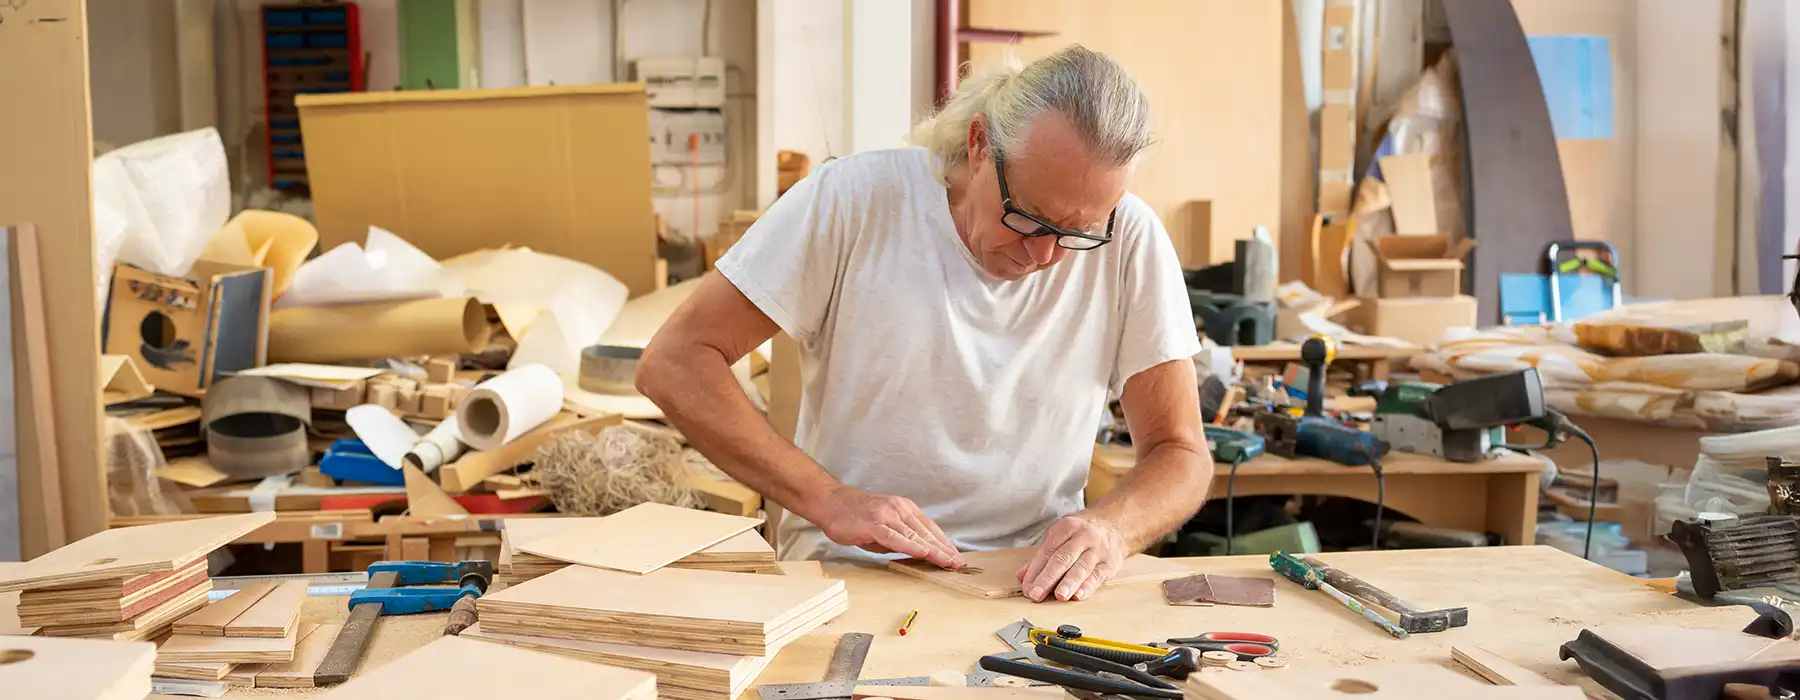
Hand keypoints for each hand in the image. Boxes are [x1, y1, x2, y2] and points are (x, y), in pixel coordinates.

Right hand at [814, 485, 963, 568]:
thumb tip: (917, 554)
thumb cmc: (856, 516)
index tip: (956, 557)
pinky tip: (923, 553)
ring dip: (933, 551)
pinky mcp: (874, 524)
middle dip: (944, 550)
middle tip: (959, 564)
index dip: (944, 543)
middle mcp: (899, 509)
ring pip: (915, 536)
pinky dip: (911, 546)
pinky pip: (896, 537)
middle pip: (926, 533)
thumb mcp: (884, 526)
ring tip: (947, 562)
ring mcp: (887, 515)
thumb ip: (901, 537)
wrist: (831, 502)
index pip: (929, 528)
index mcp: (904, 509)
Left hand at [1016, 514, 1127, 601]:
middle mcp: (1084, 537)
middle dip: (1048, 578)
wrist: (1115, 526)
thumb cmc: (1081, 535)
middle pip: (1063, 558)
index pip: (1048, 551)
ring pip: (1081, 568)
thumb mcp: (1061, 537)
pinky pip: (1098, 576)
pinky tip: (1078, 596)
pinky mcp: (1110, 564)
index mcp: (1067, 527)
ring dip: (1068, 583)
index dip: (1036, 570)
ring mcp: (1098, 550)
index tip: (1027, 587)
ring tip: (1059, 596)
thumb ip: (1041, 557)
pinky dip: (1088, 587)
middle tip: (1036, 594)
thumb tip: (1022, 576)